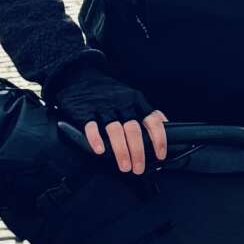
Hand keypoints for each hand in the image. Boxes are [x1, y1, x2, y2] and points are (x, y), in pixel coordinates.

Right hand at [55, 68, 170, 176]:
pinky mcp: (84, 110)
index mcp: (136, 101)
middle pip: (134, 130)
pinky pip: (91, 126)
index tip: (160, 155)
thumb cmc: (109, 92)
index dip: (159, 139)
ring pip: (115, 130)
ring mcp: (103, 106)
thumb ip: (144, 113)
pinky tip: (100, 151)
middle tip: (138, 168)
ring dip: (121, 151)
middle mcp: (121, 104)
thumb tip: (161, 133)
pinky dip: (96, 139)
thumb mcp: (130, 97)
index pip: (152, 120)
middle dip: (138, 152)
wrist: (81, 74)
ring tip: (124, 166)